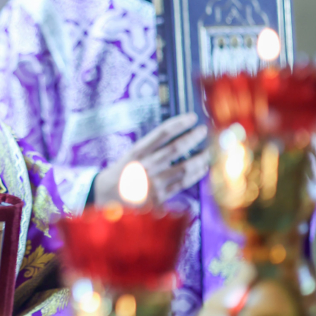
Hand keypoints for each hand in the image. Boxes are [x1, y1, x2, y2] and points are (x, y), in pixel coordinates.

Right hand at [92, 113, 208, 206]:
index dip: (179, 123)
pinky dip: (195, 175)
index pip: (161, 133)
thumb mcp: (131, 155)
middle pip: (175, 148)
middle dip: (193, 138)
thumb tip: (178, 135)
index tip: (192, 117)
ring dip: (199, 158)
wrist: (107, 197)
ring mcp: (154, 183)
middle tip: (203, 131)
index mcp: (137, 152)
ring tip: (208, 151)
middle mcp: (146, 166)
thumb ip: (151, 147)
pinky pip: (182, 184)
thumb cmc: (123, 172)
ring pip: (184, 168)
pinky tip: (202, 168)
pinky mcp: (159, 197)